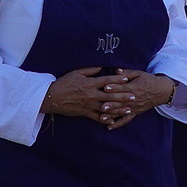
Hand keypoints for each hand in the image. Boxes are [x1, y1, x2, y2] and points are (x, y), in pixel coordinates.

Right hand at [42, 66, 172, 126]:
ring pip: (107, 108)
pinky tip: (113, 120)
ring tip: (129, 109)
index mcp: (90, 84)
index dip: (117, 80)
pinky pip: (97, 117)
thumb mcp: (77, 73)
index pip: (107, 81)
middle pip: (110, 95)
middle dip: (123, 96)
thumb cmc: (64, 83)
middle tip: (134, 96)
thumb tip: (102, 66)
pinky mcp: (85, 113)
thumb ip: (90, 70)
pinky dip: (106, 119)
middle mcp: (91, 95)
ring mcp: (89, 105)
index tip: (127, 79)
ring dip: (119, 109)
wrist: (52, 97)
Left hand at [103, 72, 178, 126]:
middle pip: (120, 101)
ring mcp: (133, 107)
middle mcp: (133, 99)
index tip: (105, 87)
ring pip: (121, 112)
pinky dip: (117, 124)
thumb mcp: (139, 74)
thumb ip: (126, 73)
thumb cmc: (148, 80)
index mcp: (134, 87)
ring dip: (112, 115)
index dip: (114, 87)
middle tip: (101, 105)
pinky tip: (109, 127)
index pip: (122, 88)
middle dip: (111, 104)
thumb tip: (116, 70)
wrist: (160, 91)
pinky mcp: (134, 113)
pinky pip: (126, 120)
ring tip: (102, 117)